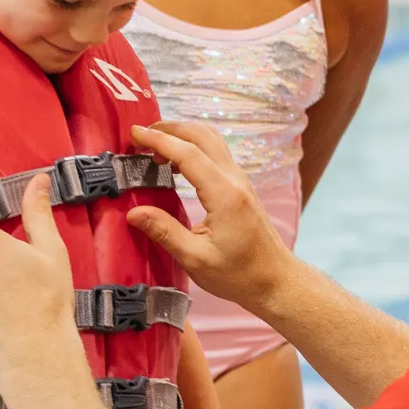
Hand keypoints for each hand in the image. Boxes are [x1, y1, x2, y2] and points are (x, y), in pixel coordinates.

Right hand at [127, 122, 294, 309]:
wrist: (275, 279)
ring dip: (183, 135)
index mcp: (224, 194)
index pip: (189, 154)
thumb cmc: (237, 274)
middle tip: (141, 136)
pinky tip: (175, 163)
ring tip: (154, 146)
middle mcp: (235, 180)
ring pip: (212, 141)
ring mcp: (241, 180)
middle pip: (203, 136)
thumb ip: (165, 232)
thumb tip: (133, 212)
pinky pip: (216, 153)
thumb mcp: (195, 259)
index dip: (160, 140)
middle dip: (171, 129)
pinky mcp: (241, 186)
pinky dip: (194, 147)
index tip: (135, 133)